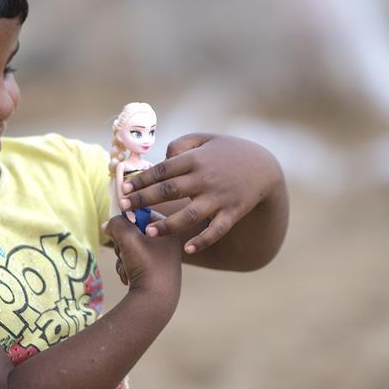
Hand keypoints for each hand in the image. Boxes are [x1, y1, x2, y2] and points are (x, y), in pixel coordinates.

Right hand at [102, 213, 181, 299]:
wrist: (154, 302)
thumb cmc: (146, 265)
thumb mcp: (128, 238)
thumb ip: (116, 224)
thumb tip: (108, 224)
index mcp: (167, 231)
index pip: (143, 214)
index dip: (127, 219)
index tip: (118, 227)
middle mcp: (166, 244)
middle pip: (134, 233)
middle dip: (123, 244)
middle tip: (124, 252)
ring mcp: (160, 260)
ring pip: (130, 249)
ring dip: (122, 257)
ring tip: (126, 268)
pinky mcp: (152, 273)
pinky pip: (133, 263)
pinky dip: (126, 268)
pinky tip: (127, 278)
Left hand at [120, 133, 281, 253]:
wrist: (264, 167)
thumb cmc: (228, 151)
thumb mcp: (205, 139)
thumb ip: (181, 145)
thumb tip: (161, 159)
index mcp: (196, 159)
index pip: (163, 170)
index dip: (141, 180)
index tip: (124, 189)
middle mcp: (205, 178)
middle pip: (169, 191)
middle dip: (144, 200)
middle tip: (124, 209)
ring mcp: (219, 197)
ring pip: (190, 214)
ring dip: (168, 224)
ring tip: (149, 232)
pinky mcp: (232, 212)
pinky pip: (216, 230)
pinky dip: (202, 241)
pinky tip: (187, 249)